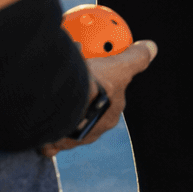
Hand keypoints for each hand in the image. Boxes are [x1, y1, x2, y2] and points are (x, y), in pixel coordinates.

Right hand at [37, 39, 157, 156]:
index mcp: (111, 115)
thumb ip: (137, 58)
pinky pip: (48, 137)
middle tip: (73, 85)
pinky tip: (41, 119)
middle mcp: (94, 131)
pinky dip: (45, 130)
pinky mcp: (52, 143)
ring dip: (63, 115)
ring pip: (67, 125)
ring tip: (53, 101)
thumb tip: (151, 48)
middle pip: (89, 114)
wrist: (63, 102)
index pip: (111, 102)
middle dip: (84, 104)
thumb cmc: (94, 85)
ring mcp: (72, 139)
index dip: (105, 90)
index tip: (95, 77)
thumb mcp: (120, 67)